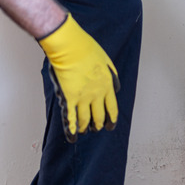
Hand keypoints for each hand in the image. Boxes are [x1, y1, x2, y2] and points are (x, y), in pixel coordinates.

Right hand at [38, 14, 119, 142]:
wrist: (71, 47)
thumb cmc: (86, 49)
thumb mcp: (107, 60)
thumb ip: (112, 75)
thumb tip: (116, 87)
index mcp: (107, 85)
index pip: (112, 108)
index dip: (111, 119)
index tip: (110, 126)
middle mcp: (96, 95)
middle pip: (99, 116)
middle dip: (98, 125)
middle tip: (96, 129)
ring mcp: (82, 98)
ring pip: (85, 120)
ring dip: (85, 128)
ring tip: (84, 131)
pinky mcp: (68, 98)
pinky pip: (70, 118)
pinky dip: (71, 130)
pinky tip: (72, 137)